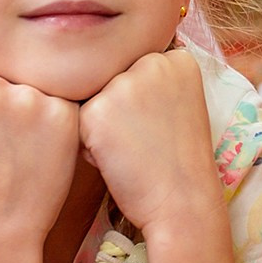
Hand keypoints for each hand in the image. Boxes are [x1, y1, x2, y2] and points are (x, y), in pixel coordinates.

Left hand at [78, 49, 220, 236]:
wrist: (184, 203)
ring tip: (133, 150)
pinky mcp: (96, 111)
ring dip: (102, 127)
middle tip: (149, 140)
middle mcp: (151, 62)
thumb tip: (107, 68)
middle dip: (119, 110)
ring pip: (93, 100)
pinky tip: (118, 159)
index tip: (164, 126)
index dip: (143, 103)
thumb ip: (151, 80)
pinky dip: (90, 146)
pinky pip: (77, 123)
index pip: (135, 69)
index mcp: (176, 59)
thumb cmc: (179, 161)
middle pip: (111, 81)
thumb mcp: (180, 105)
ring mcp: (123, 84)